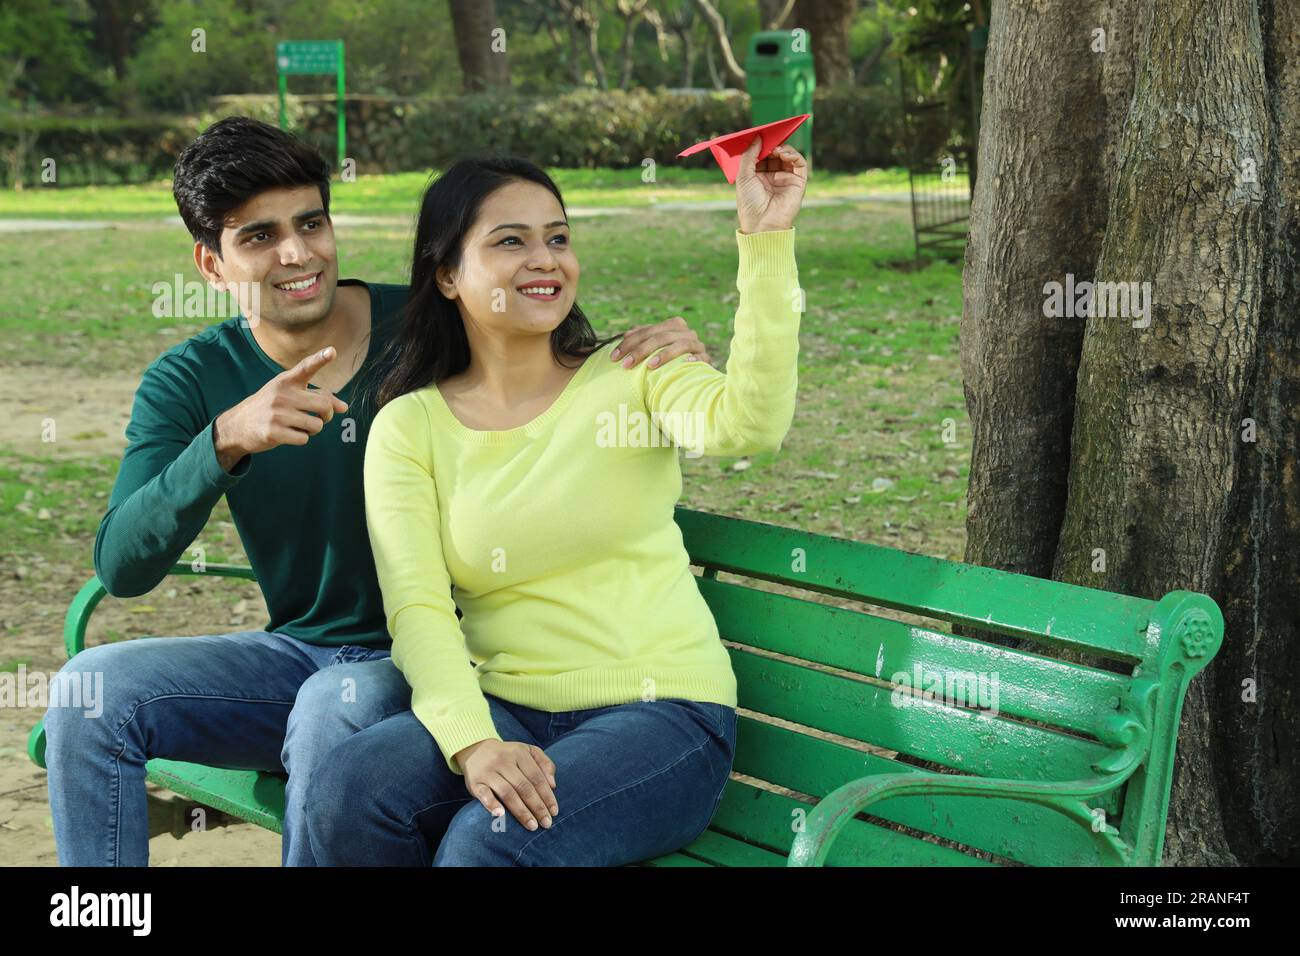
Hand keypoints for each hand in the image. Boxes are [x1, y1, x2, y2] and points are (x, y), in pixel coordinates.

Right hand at [212, 346, 348, 471]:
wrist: (237, 425)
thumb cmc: (271, 407)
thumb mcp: (289, 395)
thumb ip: (317, 397)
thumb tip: (344, 407)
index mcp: (286, 381)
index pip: (305, 367)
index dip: (320, 359)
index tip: (332, 351)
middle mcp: (282, 394)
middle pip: (324, 405)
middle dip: (327, 415)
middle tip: (320, 417)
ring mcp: (277, 413)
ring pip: (316, 425)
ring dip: (312, 429)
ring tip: (297, 425)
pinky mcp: (273, 432)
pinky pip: (304, 438)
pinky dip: (301, 439)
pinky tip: (287, 434)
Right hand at [456, 739, 559, 831]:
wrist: (476, 750)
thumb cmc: (508, 755)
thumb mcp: (527, 751)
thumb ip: (544, 763)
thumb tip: (553, 785)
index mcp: (519, 753)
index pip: (536, 777)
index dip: (547, 795)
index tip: (554, 811)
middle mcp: (504, 761)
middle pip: (524, 786)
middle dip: (537, 806)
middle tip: (546, 823)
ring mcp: (488, 772)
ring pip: (507, 792)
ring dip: (521, 811)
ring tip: (532, 825)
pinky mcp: (475, 782)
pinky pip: (483, 794)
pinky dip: (491, 804)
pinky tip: (501, 815)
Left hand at [610, 316, 711, 368]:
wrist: (694, 372)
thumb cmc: (668, 360)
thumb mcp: (654, 347)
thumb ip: (642, 338)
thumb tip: (626, 334)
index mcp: (673, 325)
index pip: (647, 331)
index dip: (629, 343)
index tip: (613, 357)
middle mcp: (686, 332)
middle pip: (661, 336)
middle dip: (641, 350)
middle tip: (626, 365)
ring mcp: (697, 345)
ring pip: (681, 344)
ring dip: (665, 354)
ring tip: (650, 365)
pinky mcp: (707, 359)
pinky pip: (702, 357)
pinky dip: (694, 359)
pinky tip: (685, 363)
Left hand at [735, 139, 807, 234]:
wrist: (762, 225)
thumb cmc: (750, 204)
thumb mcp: (744, 176)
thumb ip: (749, 156)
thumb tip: (758, 137)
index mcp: (758, 177)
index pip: (762, 155)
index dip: (761, 145)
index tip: (759, 136)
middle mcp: (772, 177)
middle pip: (775, 154)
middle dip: (772, 144)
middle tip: (768, 138)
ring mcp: (786, 179)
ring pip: (788, 156)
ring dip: (783, 148)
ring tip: (775, 148)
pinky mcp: (798, 182)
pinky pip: (799, 163)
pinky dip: (793, 155)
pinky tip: (783, 153)